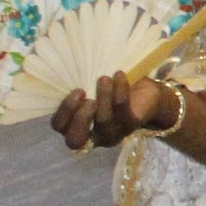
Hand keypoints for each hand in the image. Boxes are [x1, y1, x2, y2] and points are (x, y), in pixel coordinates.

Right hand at [51, 72, 177, 154]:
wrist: (146, 94)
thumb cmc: (110, 90)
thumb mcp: (91, 88)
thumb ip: (79, 85)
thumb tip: (67, 65)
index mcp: (76, 126)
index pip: (59, 127)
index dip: (63, 112)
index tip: (76, 91)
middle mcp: (91, 136)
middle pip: (74, 140)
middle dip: (78, 117)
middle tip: (86, 96)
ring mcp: (112, 134)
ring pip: (102, 120)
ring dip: (102, 96)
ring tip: (105, 78)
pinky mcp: (130, 126)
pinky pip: (122, 110)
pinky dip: (119, 90)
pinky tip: (119, 75)